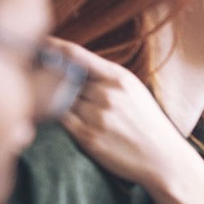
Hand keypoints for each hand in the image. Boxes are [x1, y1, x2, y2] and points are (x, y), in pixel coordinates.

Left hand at [52, 38, 199, 190]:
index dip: (52, 47)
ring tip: (67, 106)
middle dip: (54, 79)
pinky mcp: (88, 138)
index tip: (39, 44)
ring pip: (60, 100)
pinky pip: (61, 121)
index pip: (75, 55)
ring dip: (57, 101)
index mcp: (119, 78)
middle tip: (43, 79)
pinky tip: (70, 119)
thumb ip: (105, 77)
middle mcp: (107, 95)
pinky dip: (60, 118)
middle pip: (64, 78)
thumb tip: (68, 65)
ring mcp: (97, 117)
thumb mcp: (134, 91)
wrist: (164, 159)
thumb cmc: (147, 123)